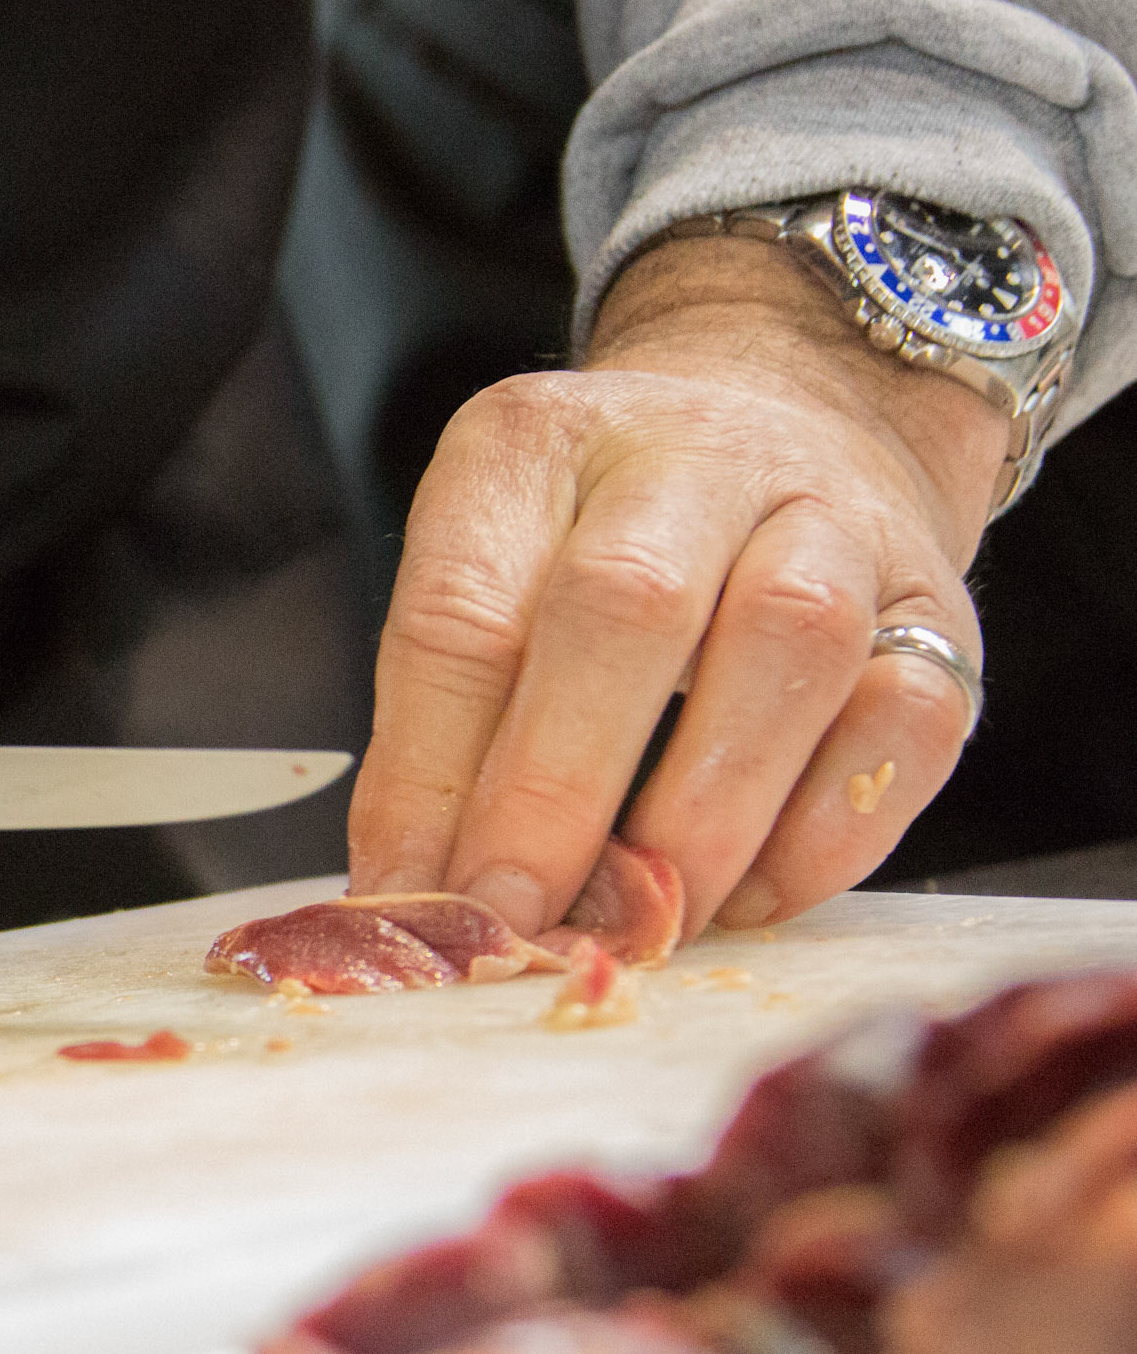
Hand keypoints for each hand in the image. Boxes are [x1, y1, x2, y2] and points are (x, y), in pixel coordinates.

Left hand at [347, 234, 1007, 937]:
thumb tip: (420, 906)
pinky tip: (757, 896)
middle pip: (625, 606)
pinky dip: (826, 833)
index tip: (416, 903)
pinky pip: (904, 719)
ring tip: (650, 921)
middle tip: (521, 924)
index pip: (462, 611)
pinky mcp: (936, 609)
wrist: (797, 429)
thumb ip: (449, 735)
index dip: (429, 777)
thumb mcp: (498, 592)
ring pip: (790, 643)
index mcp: (536, 447)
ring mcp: (833, 522)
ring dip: (706, 815)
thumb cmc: (611, 550)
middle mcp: (691, 457)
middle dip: (558, 792)